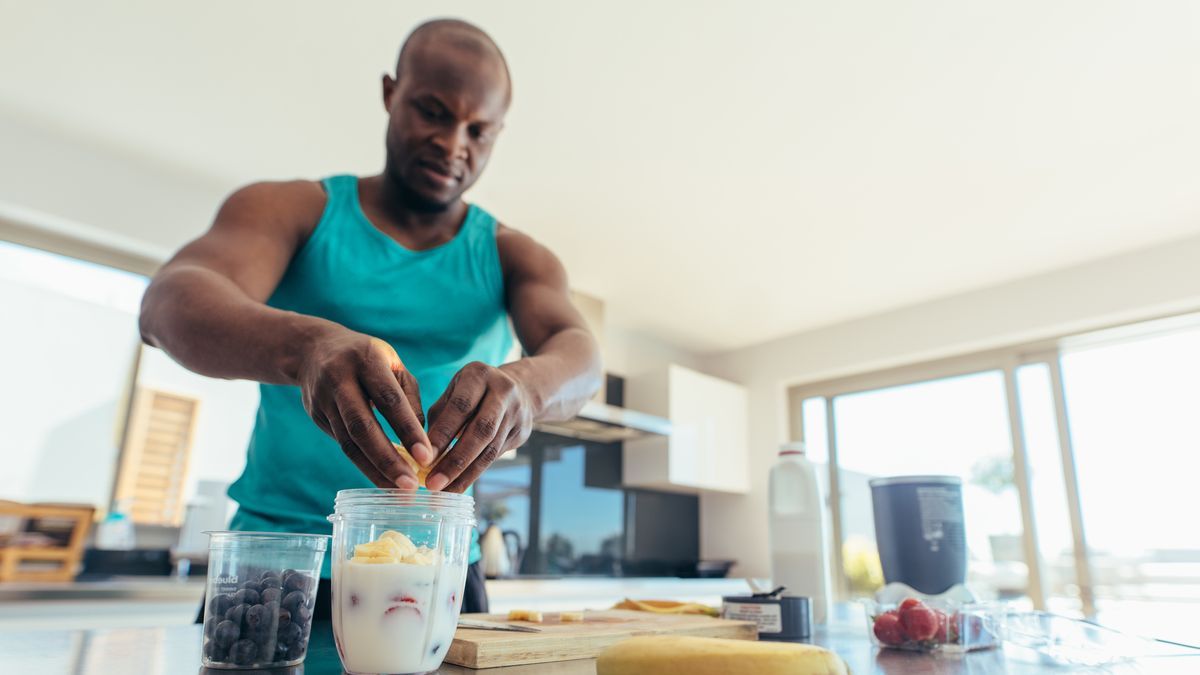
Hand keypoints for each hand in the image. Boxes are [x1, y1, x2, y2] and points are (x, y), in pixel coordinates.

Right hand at [296, 328, 432, 488]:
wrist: (313, 350)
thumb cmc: (368, 359)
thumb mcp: (393, 365)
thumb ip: (409, 399)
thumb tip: (423, 441)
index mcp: (367, 360)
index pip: (389, 399)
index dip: (407, 429)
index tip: (426, 456)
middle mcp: (340, 380)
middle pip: (363, 426)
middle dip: (388, 459)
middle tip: (410, 486)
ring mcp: (324, 400)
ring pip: (349, 442)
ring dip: (375, 470)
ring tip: (399, 492)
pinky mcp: (316, 416)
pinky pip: (343, 445)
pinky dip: (364, 465)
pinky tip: (383, 479)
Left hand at [424, 362, 533, 491]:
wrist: (520, 389)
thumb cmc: (472, 393)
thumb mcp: (454, 392)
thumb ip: (439, 418)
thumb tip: (422, 453)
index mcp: (479, 375)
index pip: (460, 407)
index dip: (443, 434)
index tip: (423, 458)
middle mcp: (503, 391)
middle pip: (481, 430)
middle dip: (455, 460)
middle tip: (432, 483)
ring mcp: (517, 413)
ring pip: (490, 449)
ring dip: (465, 474)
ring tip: (443, 491)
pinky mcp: (522, 432)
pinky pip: (496, 457)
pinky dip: (475, 473)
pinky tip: (457, 485)